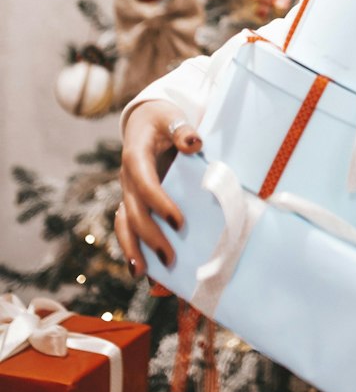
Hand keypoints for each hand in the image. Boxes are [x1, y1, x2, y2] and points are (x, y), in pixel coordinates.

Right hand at [115, 100, 201, 278]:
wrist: (144, 122)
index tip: (178, 222)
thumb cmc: (162, 121)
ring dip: (133, 249)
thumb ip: (182, 130)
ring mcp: (128, 192)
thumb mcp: (172, 117)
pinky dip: (133, 248)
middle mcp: (127, 179)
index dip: (160, 204)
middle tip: (170, 258)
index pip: (145, 184)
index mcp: (135, 158)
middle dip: (150, 237)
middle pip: (134, 212)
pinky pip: (128, 228)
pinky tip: (143, 270)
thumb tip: (194, 143)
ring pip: (124, 225)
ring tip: (143, 275)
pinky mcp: (132, 202)